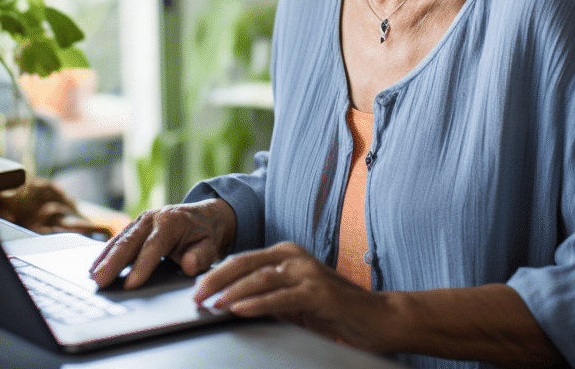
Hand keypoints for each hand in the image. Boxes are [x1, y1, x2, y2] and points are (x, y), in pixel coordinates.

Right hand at [89, 198, 235, 289]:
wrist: (205, 216)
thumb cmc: (206, 234)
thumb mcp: (211, 246)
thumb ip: (200, 256)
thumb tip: (188, 265)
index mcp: (171, 221)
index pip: (154, 246)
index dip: (142, 266)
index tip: (131, 284)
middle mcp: (152, 218)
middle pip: (129, 242)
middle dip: (113, 262)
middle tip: (99, 281)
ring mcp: (140, 221)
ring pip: (119, 240)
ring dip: (104, 259)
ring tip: (92, 277)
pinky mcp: (134, 228)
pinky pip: (118, 241)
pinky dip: (105, 254)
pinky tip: (95, 267)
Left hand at [193, 242, 393, 350]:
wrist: (378, 319)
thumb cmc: (335, 312)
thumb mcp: (294, 303)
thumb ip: (268, 298)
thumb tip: (232, 304)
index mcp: (287, 255)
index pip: (243, 261)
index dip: (217, 274)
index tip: (197, 290)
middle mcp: (295, 257)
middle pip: (246, 264)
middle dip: (216, 280)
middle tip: (196, 297)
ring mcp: (308, 272)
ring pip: (261, 278)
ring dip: (232, 292)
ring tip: (212, 304)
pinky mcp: (319, 292)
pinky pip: (281, 297)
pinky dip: (257, 303)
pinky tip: (239, 309)